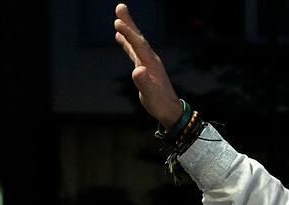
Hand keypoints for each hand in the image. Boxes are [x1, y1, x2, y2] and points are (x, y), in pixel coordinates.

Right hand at [114, 3, 182, 129]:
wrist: (170, 110)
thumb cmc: (160, 104)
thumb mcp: (150, 95)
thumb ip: (144, 82)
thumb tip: (138, 70)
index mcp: (151, 64)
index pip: (139, 44)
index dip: (129, 33)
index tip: (118, 22)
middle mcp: (151, 60)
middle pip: (138, 38)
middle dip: (129, 23)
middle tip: (120, 7)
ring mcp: (148, 63)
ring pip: (136, 42)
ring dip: (128, 30)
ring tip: (118, 18)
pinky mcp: (145, 67)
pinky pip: (134, 50)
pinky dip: (127, 42)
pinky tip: (120, 37)